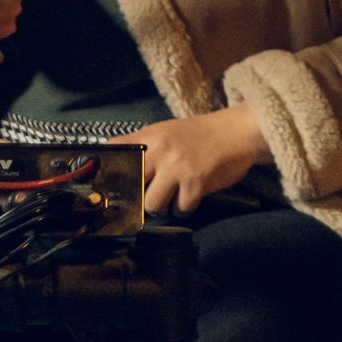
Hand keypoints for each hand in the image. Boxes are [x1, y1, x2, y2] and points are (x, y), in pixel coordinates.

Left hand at [110, 105, 268, 214]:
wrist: (237, 132)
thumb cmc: (202, 134)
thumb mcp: (168, 132)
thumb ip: (145, 147)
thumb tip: (120, 169)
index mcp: (150, 136)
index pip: (114, 151)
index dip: (105, 171)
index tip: (103, 185)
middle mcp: (160, 151)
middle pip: (130, 186)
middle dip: (137, 196)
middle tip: (146, 195)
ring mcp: (177, 168)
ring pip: (152, 204)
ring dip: (163, 205)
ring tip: (174, 196)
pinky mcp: (196, 183)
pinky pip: (179, 209)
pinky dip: (184, 209)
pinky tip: (190, 198)